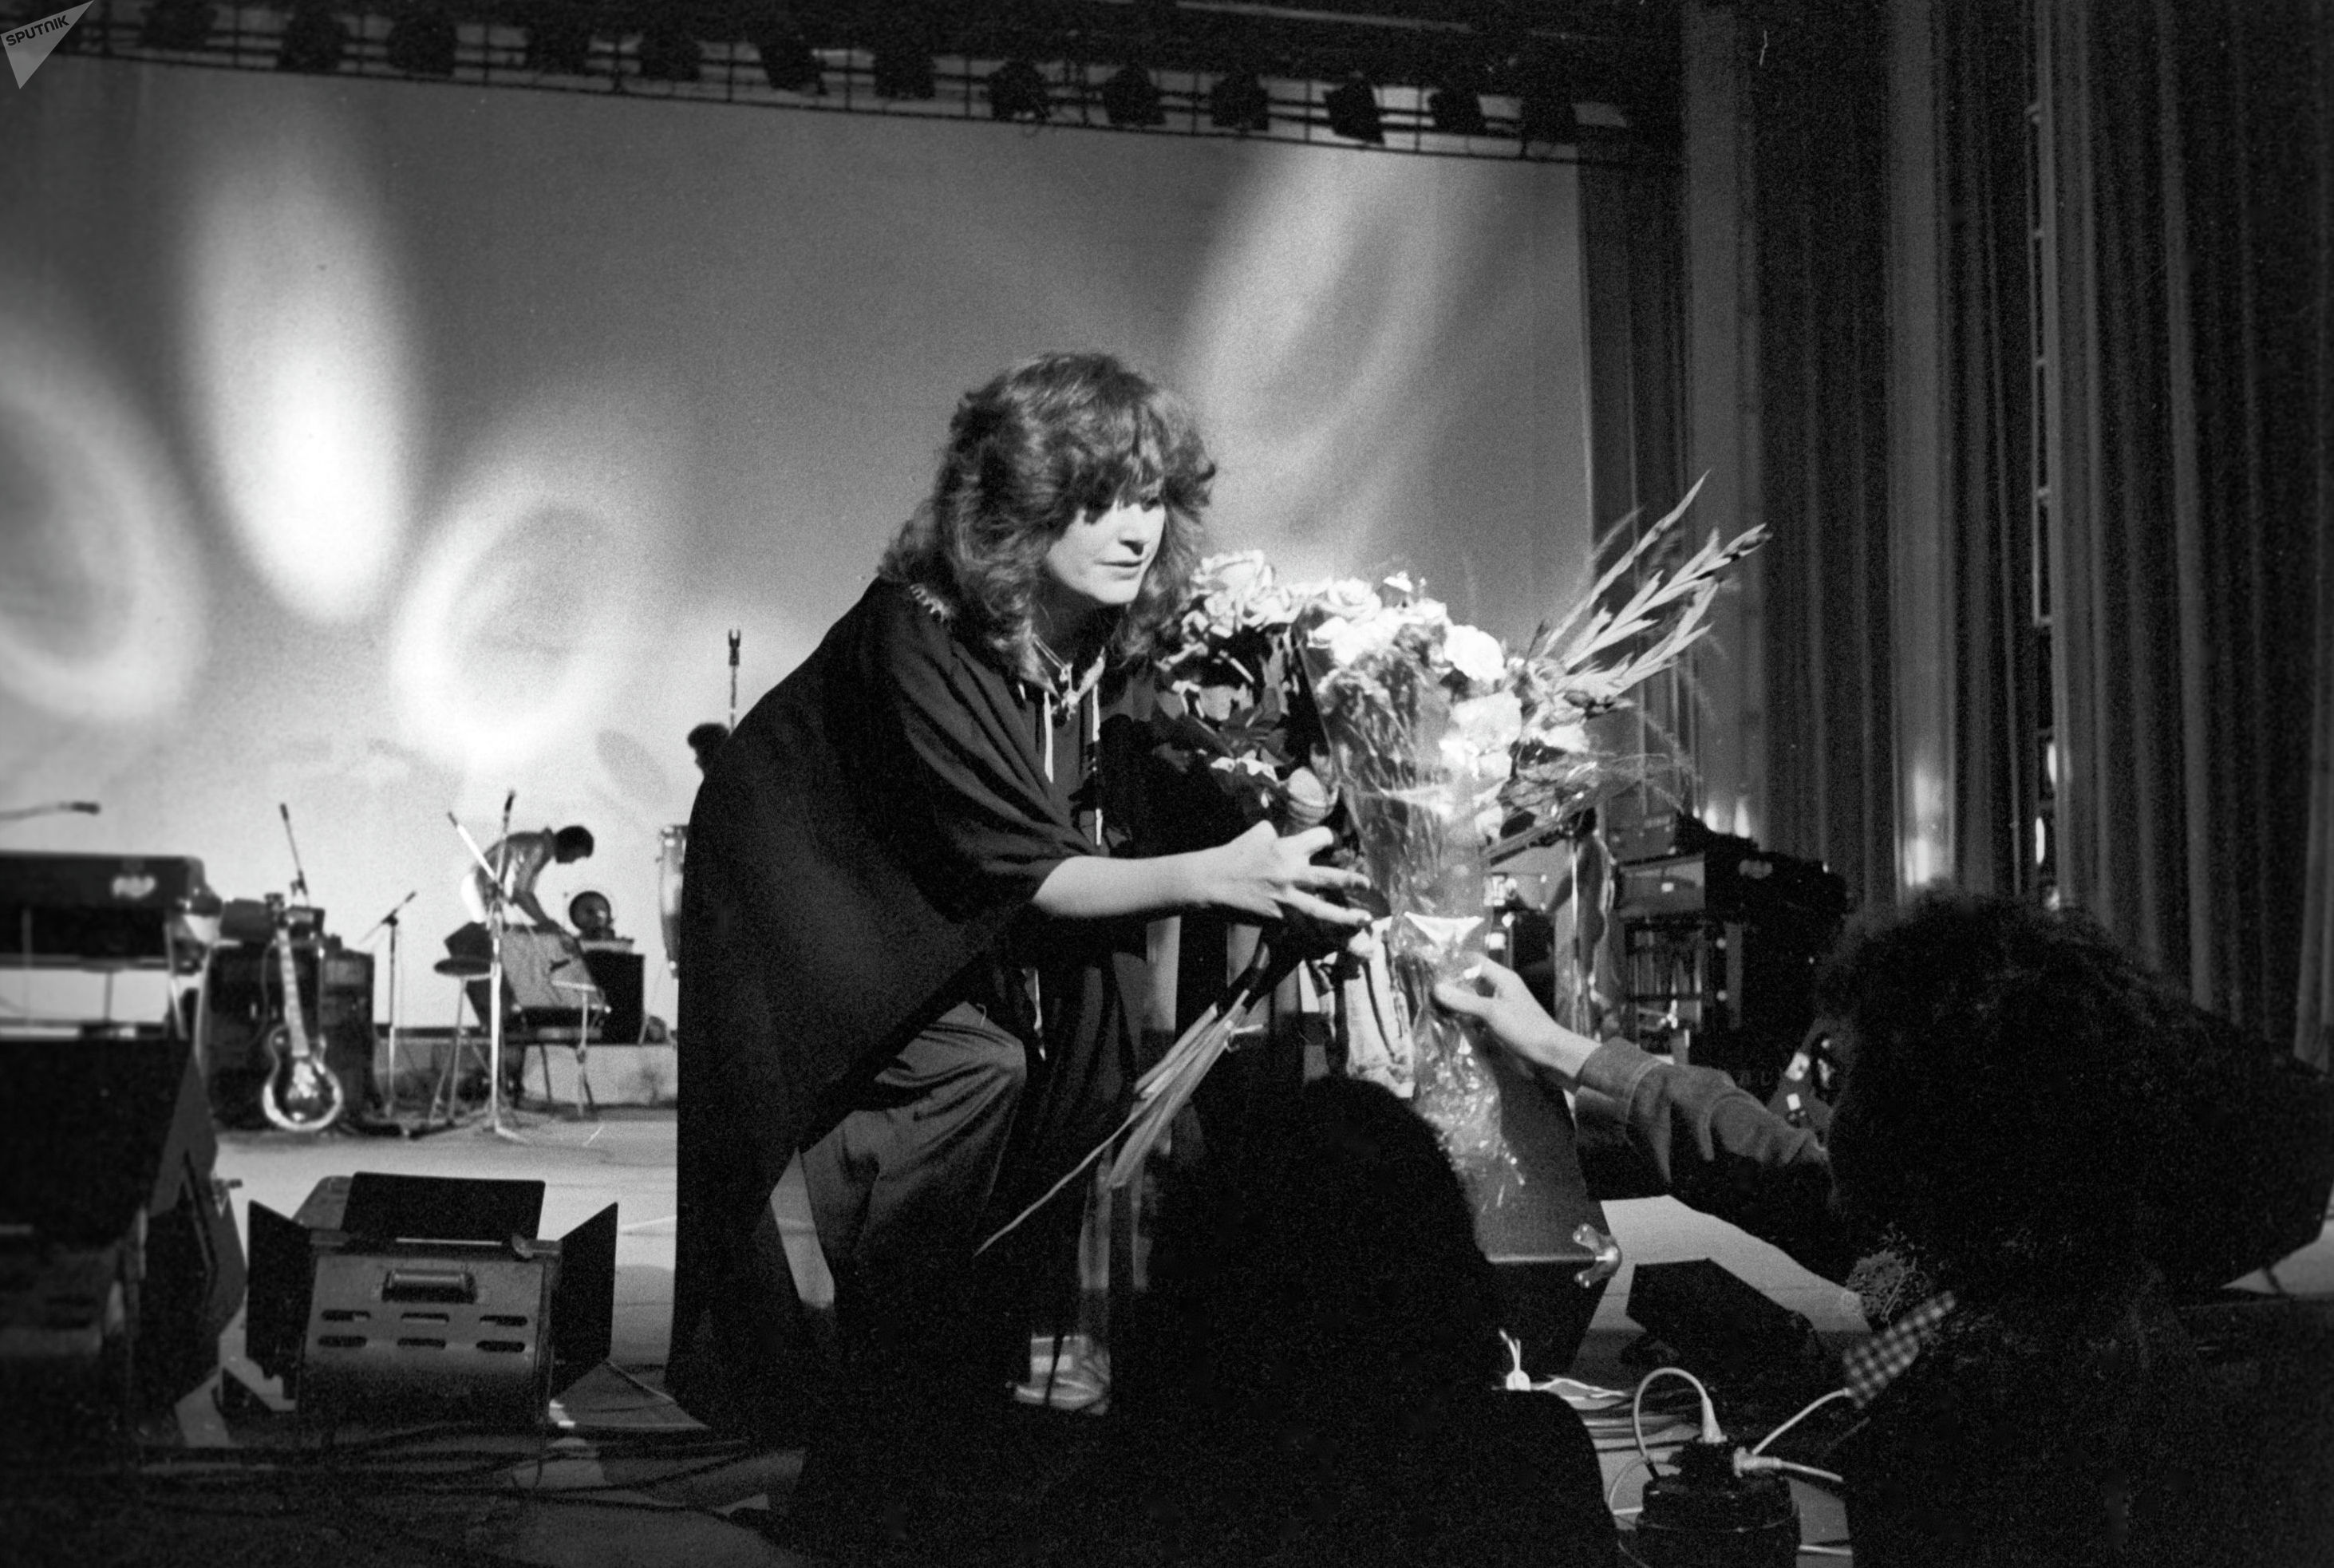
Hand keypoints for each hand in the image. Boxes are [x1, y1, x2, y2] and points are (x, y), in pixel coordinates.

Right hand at [1197, 822, 1372, 928]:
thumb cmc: (1234, 854)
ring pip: (1321, 909)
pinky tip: (1336, 942)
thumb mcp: (1257, 833)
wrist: (1212, 882)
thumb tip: (1288, 832)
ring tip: (1364, 921)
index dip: (1327, 839)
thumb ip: (1279, 832)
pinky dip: (1320, 935)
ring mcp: (1286, 898)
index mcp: (1287, 849)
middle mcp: (1291, 874)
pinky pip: (1304, 927)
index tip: (1330, 843)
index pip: (1320, 839)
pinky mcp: (1278, 916)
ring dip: (1345, 916)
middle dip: (1350, 881)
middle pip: (1329, 878)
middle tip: (1367, 884)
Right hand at [1431, 959, 1599, 1085]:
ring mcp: (1498, 1008)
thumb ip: (1464, 1000)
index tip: (1430, 965)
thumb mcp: (1492, 1012)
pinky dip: (1463, 1019)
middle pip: (1470, 981)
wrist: (1549, 1055)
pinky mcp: (1497, 1025)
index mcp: (1502, 978)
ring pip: (1471, 1000)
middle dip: (1450, 984)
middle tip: (1424, 988)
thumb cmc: (1525, 1028)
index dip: (1454, 961)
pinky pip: (1475, 1017)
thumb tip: (1435, 987)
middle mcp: (1499, 989)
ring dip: (1455, 1004)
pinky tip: (1446, 1023)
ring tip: (1429, 1005)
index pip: (1474, 960)